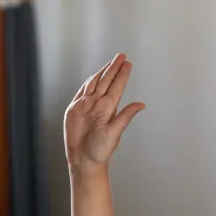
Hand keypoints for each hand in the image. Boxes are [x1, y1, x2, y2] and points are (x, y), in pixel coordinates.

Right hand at [64, 53, 145, 171]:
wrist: (83, 159)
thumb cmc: (99, 150)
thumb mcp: (114, 133)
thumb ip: (125, 116)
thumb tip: (141, 105)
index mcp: (108, 108)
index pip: (117, 86)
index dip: (122, 74)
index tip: (128, 63)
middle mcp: (98, 104)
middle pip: (107, 81)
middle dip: (114, 68)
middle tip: (122, 56)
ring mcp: (86, 106)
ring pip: (95, 83)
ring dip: (103, 72)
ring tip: (111, 62)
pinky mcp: (75, 109)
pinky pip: (82, 92)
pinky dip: (88, 82)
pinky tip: (93, 76)